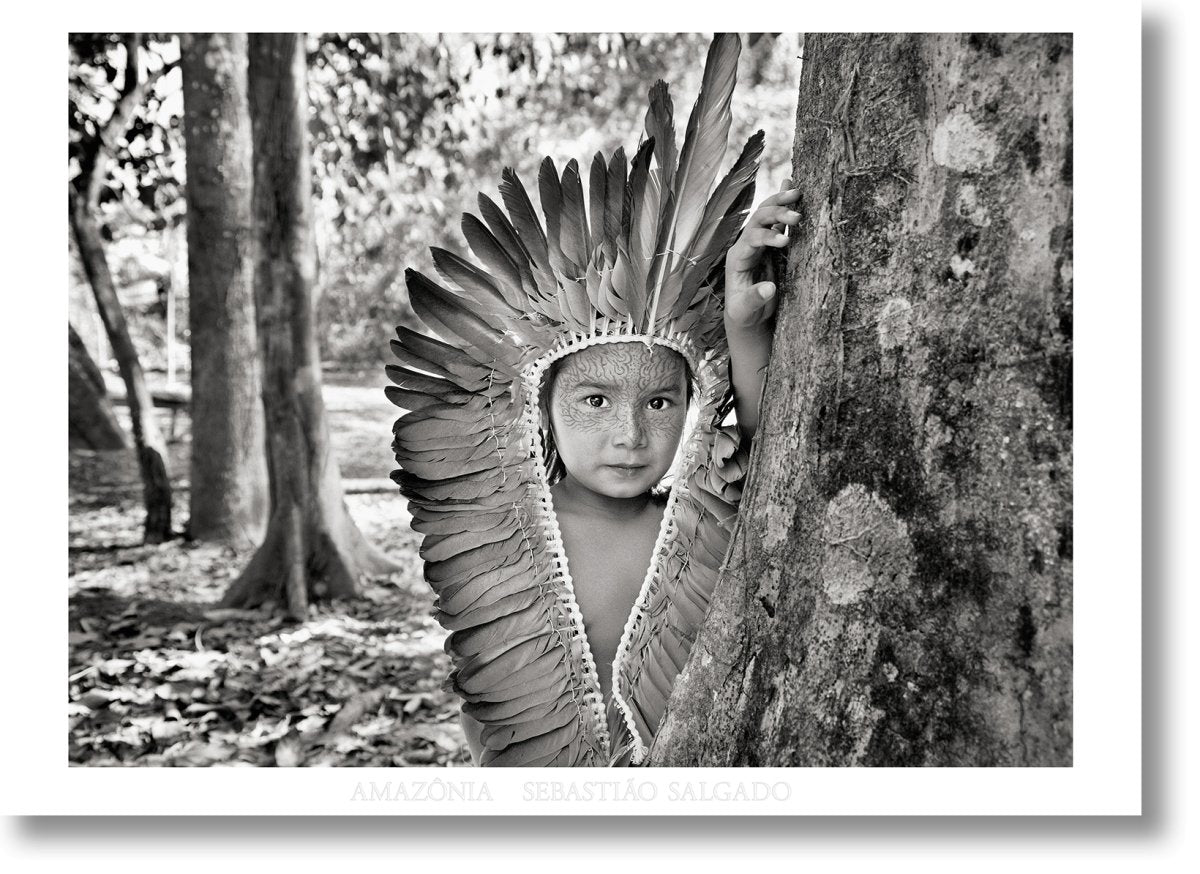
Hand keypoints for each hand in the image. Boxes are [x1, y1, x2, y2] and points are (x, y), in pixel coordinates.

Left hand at [724, 182, 800, 329]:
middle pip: (758, 220)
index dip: (767, 236)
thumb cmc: (744, 313)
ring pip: (767, 215)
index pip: (751, 238)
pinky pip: (777, 221)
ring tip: (799, 193)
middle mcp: (746, 245)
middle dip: (776, 214)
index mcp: (737, 258)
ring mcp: (759, 242)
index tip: (785, 241)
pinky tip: (792, 187)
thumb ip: (754, 299)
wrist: (747, 314)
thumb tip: (769, 288)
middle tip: (797, 216)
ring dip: (781, 202)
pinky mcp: (771, 244)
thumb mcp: (745, 311)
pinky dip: (784, 205)